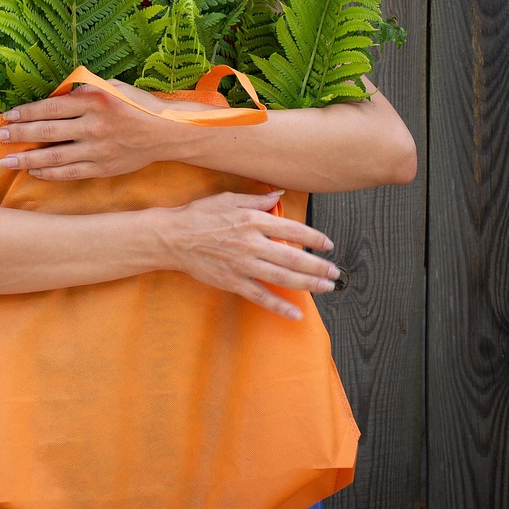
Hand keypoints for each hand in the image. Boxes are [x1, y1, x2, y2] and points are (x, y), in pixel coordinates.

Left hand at [0, 81, 179, 178]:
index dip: (26, 112)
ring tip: (5, 161)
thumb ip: (84, 91)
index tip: (7, 116)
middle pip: (47, 131)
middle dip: (18, 134)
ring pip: (55, 156)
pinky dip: (50, 172)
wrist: (167, 132)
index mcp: (95, 100)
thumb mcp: (112, 87)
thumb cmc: (137, 105)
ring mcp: (98, 149)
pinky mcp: (103, 167)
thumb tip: (56, 94)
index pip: (51, 107)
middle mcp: (94, 125)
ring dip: (27, 158)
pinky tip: (34, 171)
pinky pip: (70, 172)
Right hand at [166, 191, 339, 319]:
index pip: (291, 229)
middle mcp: (251, 243)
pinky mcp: (233, 282)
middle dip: (318, 266)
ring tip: (326, 287)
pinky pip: (261, 297)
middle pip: (292, 257)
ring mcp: (243, 265)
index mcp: (252, 220)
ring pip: (282, 278)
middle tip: (335, 271)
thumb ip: (256, 199)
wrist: (172, 237)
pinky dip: (279, 306)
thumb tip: (278, 195)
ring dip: (308, 284)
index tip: (327, 244)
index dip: (313, 237)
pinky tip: (296, 313)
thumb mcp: (228, 198)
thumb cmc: (199, 215)